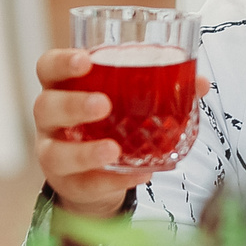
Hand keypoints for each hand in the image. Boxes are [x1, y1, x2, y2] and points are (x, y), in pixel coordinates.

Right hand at [34, 49, 209, 214]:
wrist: (96, 176)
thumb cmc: (110, 125)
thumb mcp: (128, 103)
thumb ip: (161, 89)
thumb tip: (200, 83)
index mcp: (64, 88)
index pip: (48, 68)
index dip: (61, 62)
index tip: (85, 60)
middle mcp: (51, 120)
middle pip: (45, 106)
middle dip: (73, 104)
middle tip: (103, 104)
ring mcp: (53, 153)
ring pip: (54, 152)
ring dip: (84, 152)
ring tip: (114, 150)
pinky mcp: (68, 185)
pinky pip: (84, 184)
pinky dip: (111, 181)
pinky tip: (136, 175)